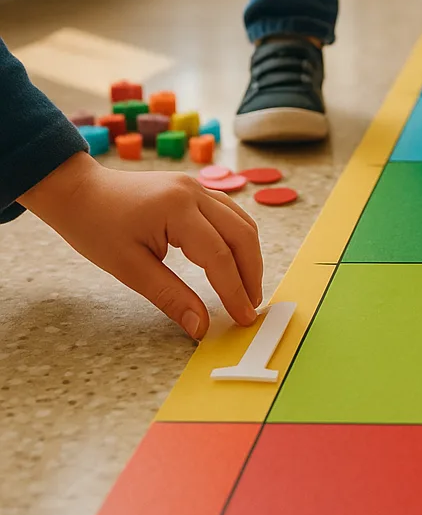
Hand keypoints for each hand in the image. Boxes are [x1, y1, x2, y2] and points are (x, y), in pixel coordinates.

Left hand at [19, 152, 262, 338]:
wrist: (78, 191)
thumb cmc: (94, 226)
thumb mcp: (129, 268)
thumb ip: (171, 297)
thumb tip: (201, 327)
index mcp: (176, 209)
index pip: (219, 256)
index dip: (235, 291)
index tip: (244, 318)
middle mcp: (194, 192)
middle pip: (241, 235)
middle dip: (251, 274)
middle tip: (251, 305)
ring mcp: (197, 187)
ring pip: (242, 222)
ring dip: (249, 256)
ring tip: (247, 287)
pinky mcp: (195, 189)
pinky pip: (230, 214)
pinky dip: (238, 239)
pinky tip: (236, 260)